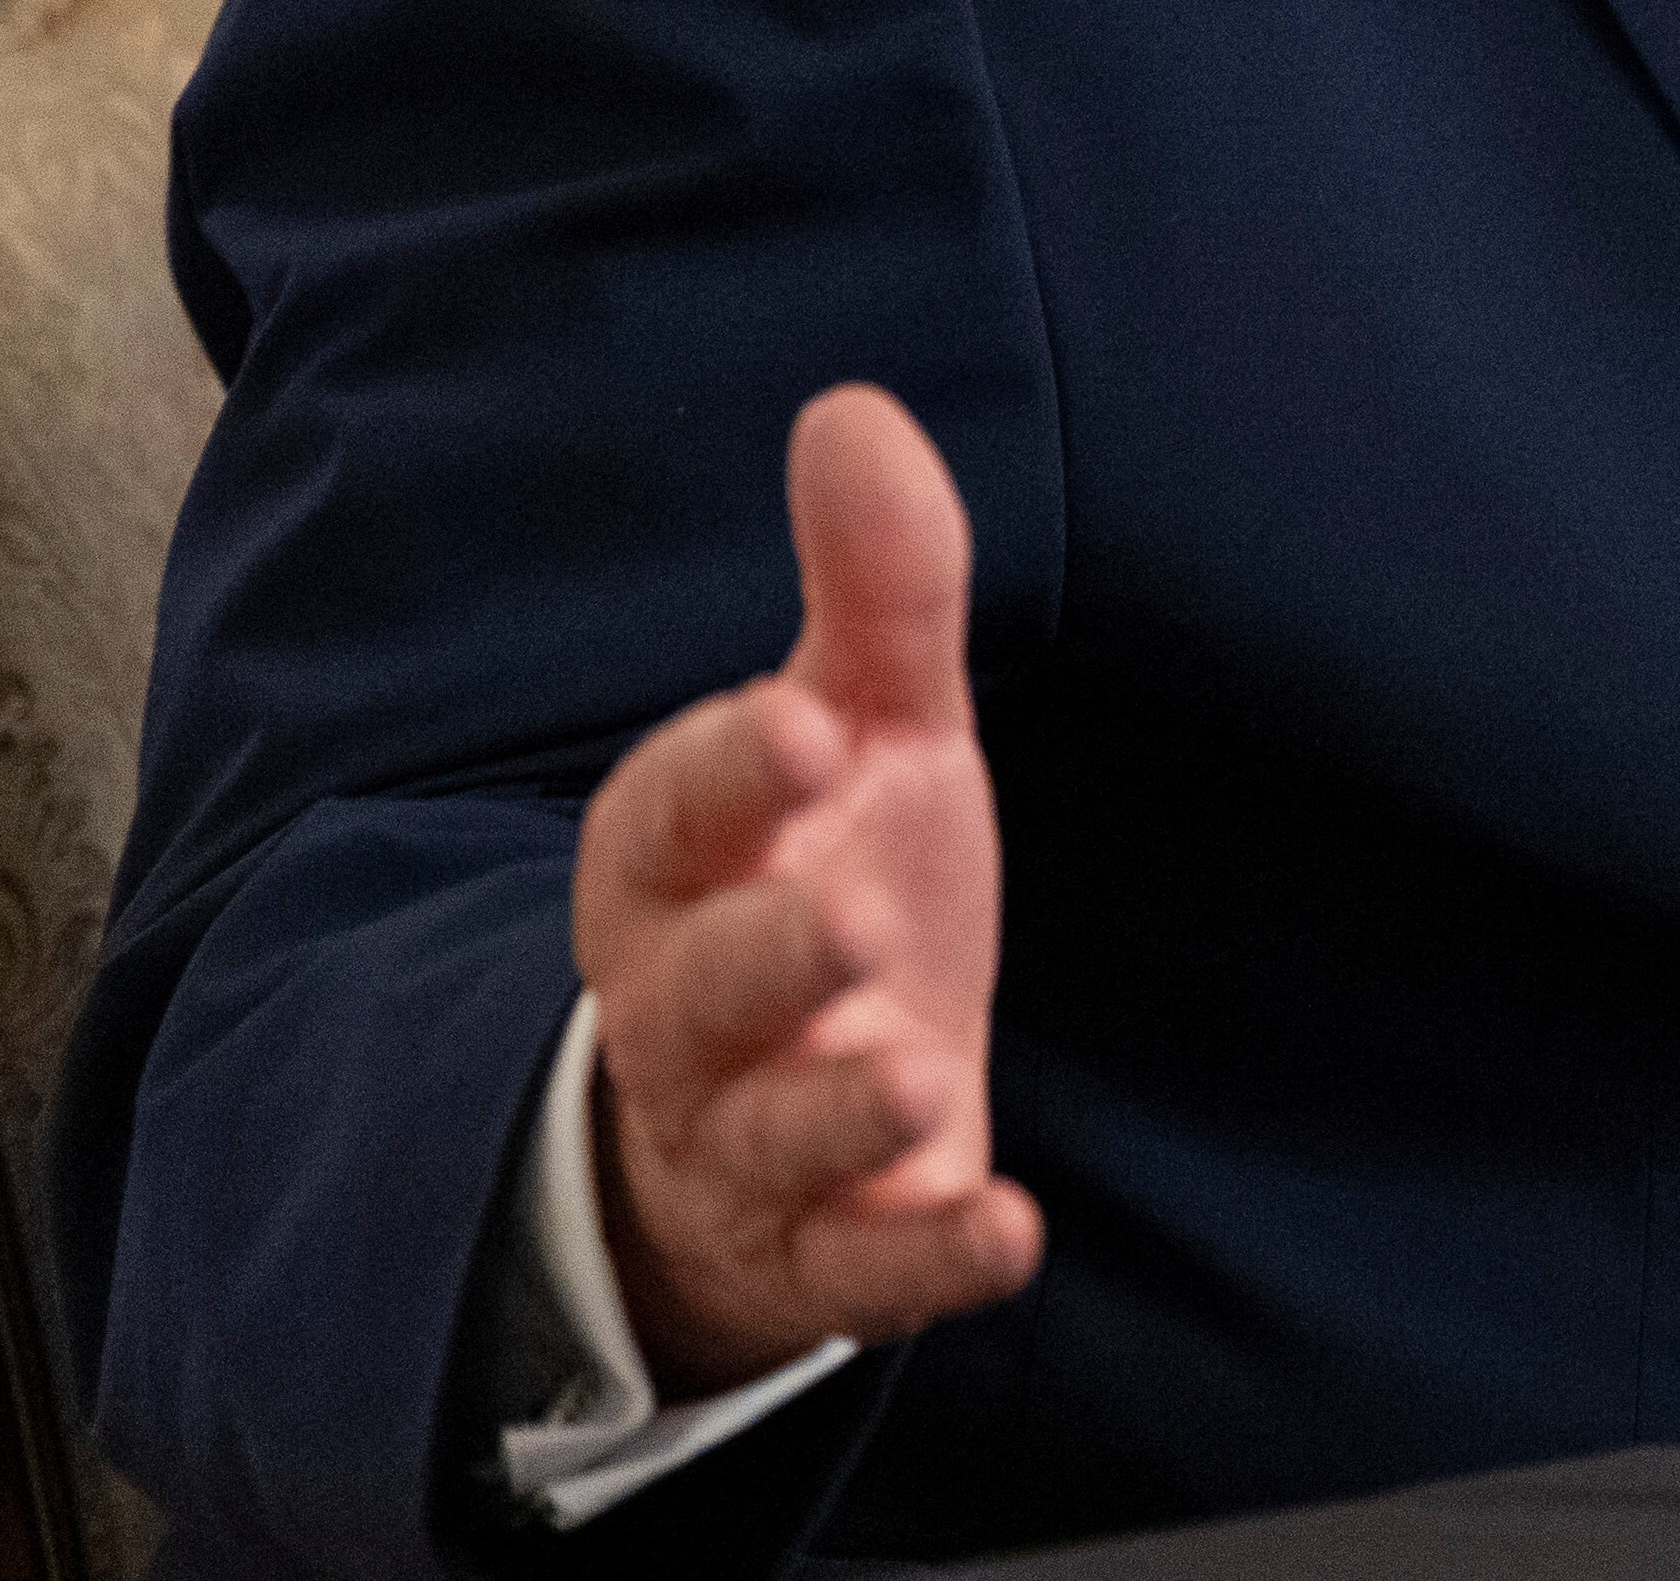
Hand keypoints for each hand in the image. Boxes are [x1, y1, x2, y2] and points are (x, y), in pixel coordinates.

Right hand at [569, 384, 1043, 1389]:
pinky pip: (858, 1272)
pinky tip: (1008, 1231)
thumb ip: (871, 592)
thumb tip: (852, 407)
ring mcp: (747, 1144)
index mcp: (678, 865)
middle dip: (764, 956)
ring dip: (834, 1113)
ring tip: (912, 1076)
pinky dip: (925, 1259)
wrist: (777, 1110)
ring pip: (761, 1136)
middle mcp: (685, 1010)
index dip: (724, 774)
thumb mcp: (863, 731)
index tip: (799, 725)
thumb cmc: (814, 877)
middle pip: (695, 989)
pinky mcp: (823, 1255)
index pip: (670, 816)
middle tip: (850, 922)